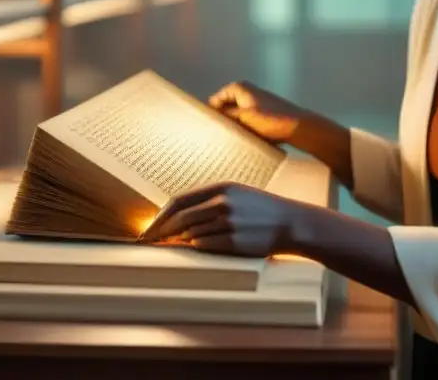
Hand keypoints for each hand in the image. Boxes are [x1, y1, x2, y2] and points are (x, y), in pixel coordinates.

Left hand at [140, 182, 298, 257]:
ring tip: (172, 246)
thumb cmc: (258, 209)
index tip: (148, 228)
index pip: (179, 200)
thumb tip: (175, 216)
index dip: (160, 216)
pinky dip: (195, 248)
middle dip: (160, 232)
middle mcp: (223, 203)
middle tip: (148, 242)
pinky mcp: (234, 242)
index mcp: (221, 187)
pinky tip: (193, 249)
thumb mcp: (235, 193)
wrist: (289, 222)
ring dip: (179, 242)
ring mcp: (229, 223)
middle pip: (180, 219)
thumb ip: (207, 201)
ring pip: (190, 234)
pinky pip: (204, 246)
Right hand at [209, 81, 306, 143]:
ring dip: (235, 125)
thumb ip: (226, 115)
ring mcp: (257, 102)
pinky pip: (248, 120)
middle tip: (216, 134)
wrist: (298, 127)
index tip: (207, 127)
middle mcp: (248, 91)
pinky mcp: (265, 113)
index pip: (216, 99)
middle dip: (223, 119)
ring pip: (238, 114)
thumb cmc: (271, 120)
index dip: (211, 112)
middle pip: (227, 106)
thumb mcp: (244, 118)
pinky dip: (245, 128)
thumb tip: (213, 116)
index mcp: (240, 88)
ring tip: (230, 139)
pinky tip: (245, 139)